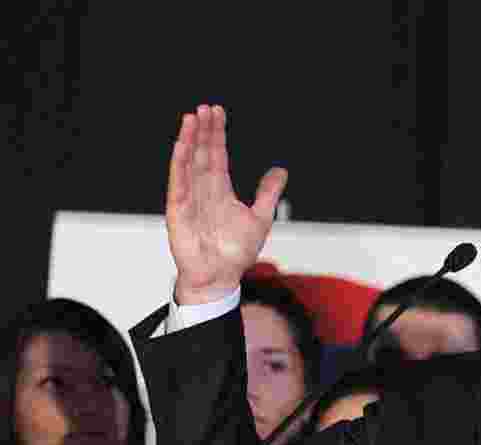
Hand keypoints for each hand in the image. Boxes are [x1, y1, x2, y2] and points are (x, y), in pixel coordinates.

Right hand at [166, 105, 287, 303]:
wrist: (220, 278)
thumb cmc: (235, 253)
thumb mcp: (260, 218)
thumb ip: (268, 193)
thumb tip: (281, 171)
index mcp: (221, 190)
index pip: (217, 155)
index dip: (217, 134)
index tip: (218, 113)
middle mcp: (204, 190)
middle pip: (202, 153)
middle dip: (203, 131)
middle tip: (205, 108)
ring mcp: (190, 198)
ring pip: (189, 163)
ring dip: (189, 140)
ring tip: (192, 118)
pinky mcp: (179, 210)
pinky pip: (178, 182)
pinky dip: (179, 163)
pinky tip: (181, 145)